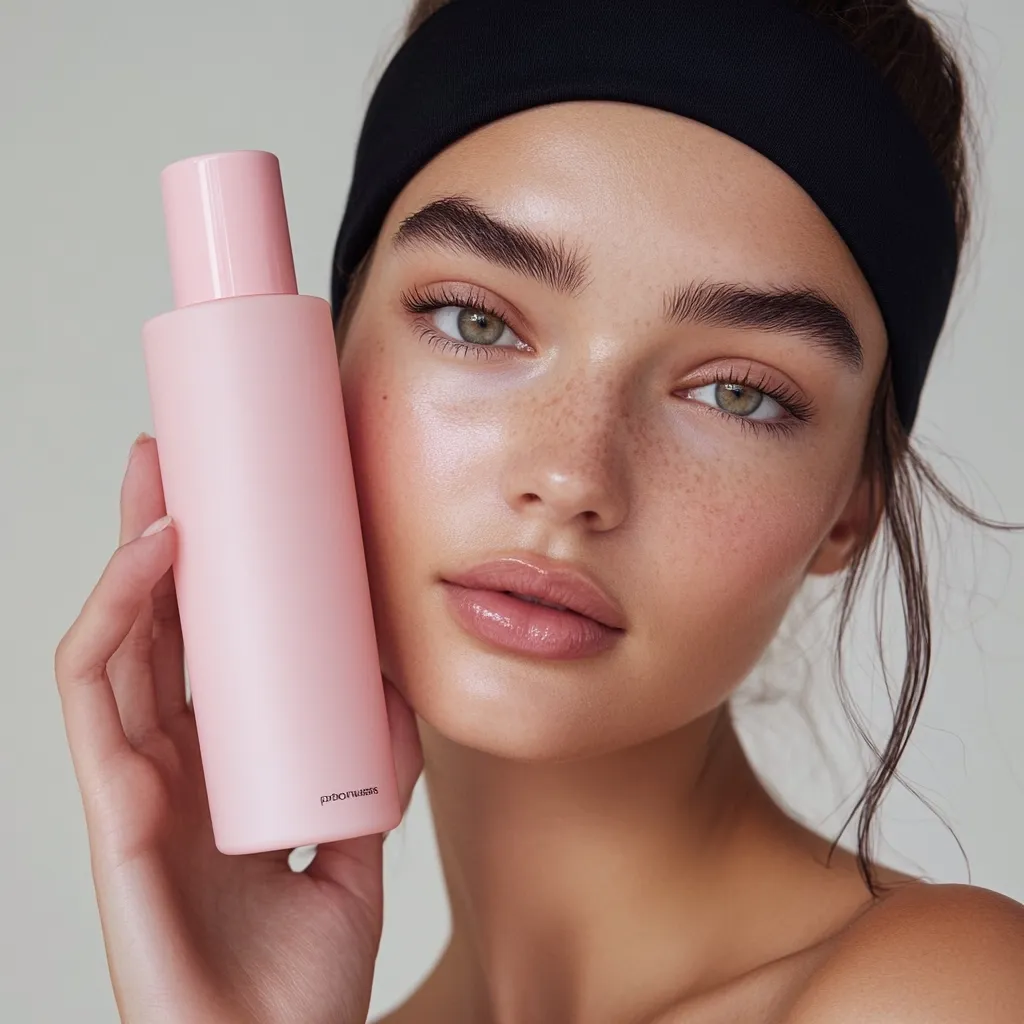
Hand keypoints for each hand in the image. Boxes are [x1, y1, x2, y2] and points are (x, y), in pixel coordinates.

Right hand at [54, 433, 423, 1023]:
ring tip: (164, 484)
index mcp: (218, 765)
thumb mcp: (357, 839)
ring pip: (114, 646)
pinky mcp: (120, 815)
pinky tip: (155, 561)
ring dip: (131, 558)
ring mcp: (137, 786)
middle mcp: (170, 764)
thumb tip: (397, 681)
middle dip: (155, 538)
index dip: (203, 574)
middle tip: (177, 457)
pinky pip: (97, 701)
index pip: (197, 647)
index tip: (229, 501)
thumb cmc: (304, 972)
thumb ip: (372, 764)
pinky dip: (117, 620)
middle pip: (149, 630)